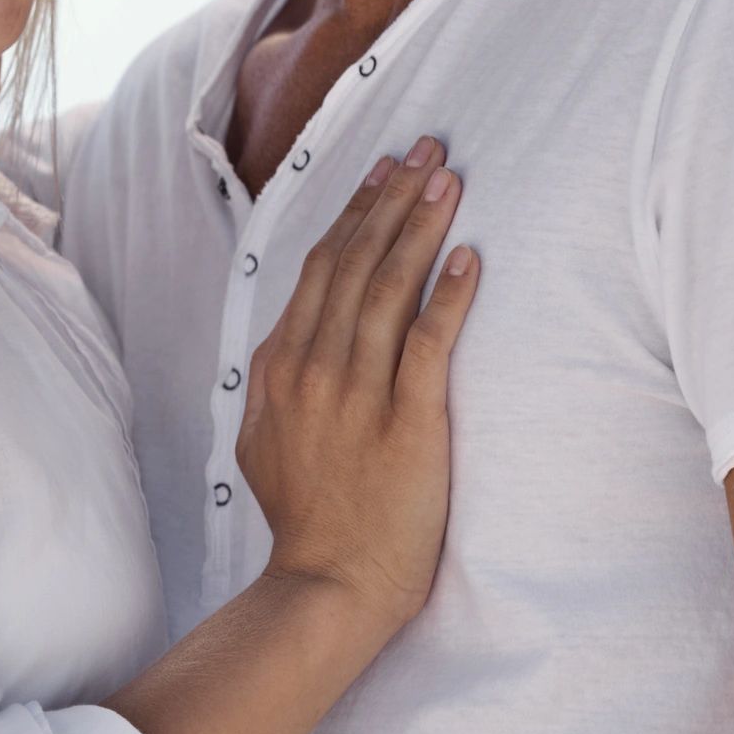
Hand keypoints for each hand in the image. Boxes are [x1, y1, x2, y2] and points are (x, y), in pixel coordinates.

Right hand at [235, 139, 477, 628]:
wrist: (328, 584)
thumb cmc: (307, 519)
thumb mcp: (264, 442)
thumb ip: (276, 385)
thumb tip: (289, 344)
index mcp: (278, 368)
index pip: (319, 269)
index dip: (355, 213)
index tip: (382, 172)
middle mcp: (312, 369)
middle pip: (356, 262)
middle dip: (392, 197)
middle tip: (426, 148)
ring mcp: (357, 394)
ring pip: (389, 288)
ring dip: (420, 226)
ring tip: (448, 179)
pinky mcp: (407, 422)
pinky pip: (428, 343)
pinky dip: (449, 295)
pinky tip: (469, 256)